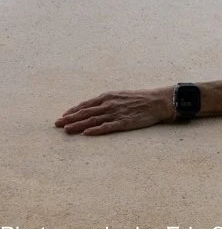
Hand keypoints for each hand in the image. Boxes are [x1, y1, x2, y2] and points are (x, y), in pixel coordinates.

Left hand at [55, 87, 174, 135]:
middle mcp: (110, 104)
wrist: (158, 101)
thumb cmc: (140, 98)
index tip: (62, 117)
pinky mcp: (124, 122)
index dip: (73, 110)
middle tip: (57, 125)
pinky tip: (87, 133)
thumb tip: (93, 107)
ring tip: (66, 130)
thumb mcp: (121, 95)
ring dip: (78, 125)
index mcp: (109, 96)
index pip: (87, 104)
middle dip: (70, 119)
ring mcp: (116, 113)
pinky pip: (107, 127)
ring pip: (93, 120)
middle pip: (86, 112)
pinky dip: (96, 130)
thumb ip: (107, 101)